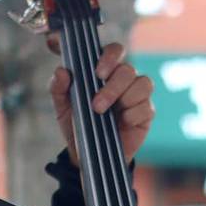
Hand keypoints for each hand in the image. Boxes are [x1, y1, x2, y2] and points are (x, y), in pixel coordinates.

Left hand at [50, 41, 154, 165]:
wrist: (88, 154)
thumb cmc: (78, 124)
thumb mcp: (63, 107)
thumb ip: (58, 87)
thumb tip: (61, 71)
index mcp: (105, 71)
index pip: (115, 51)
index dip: (110, 57)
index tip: (98, 73)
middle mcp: (123, 80)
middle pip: (128, 69)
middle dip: (112, 87)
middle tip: (96, 104)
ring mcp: (136, 96)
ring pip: (143, 83)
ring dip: (124, 97)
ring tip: (106, 113)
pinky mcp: (145, 114)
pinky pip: (146, 106)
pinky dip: (134, 114)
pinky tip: (123, 123)